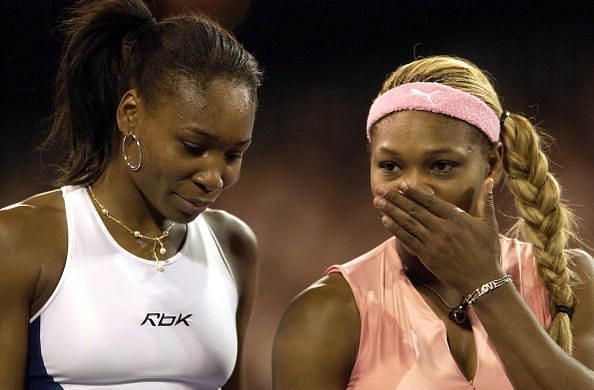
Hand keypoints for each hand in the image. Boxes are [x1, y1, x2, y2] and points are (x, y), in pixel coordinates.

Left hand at [373, 178, 503, 293]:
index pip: (431, 202)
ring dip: (391, 211)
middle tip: (380, 189)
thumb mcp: (489, 223)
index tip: (401, 185)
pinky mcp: (427, 255)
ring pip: (408, 223)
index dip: (414, 193)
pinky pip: (408, 240)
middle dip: (395, 198)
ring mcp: (433, 242)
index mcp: (457, 218)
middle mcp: (442, 228)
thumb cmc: (487, 251)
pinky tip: (385, 220)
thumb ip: (486, 201)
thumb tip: (490, 181)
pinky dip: (396, 229)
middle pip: (414, 210)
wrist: (483, 280)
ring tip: (377, 201)